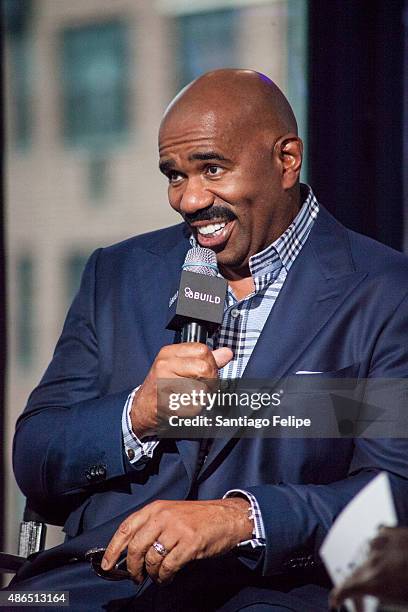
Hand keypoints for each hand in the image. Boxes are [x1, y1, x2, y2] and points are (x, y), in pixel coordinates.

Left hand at [101, 497, 252, 583]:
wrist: (227, 517)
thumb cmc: (198, 518)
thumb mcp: (171, 513)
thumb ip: (151, 527)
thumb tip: (131, 552)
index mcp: (156, 508)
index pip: (126, 528)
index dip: (113, 549)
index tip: (107, 564)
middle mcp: (163, 516)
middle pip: (136, 547)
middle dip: (132, 568)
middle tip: (135, 577)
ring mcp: (177, 529)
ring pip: (152, 559)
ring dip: (152, 574)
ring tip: (157, 576)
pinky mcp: (190, 543)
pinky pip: (168, 566)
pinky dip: (165, 576)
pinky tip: (168, 577)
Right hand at [130, 343, 232, 438]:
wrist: (141, 408)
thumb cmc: (162, 386)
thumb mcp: (180, 366)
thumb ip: (204, 360)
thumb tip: (227, 353)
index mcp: (169, 353)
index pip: (203, 350)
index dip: (211, 363)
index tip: (207, 373)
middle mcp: (164, 365)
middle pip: (205, 368)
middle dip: (211, 381)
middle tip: (204, 387)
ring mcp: (163, 384)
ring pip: (202, 389)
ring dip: (203, 398)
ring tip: (193, 398)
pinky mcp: (165, 404)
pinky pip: (194, 407)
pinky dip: (195, 410)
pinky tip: (185, 406)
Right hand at [330, 527, 407, 609]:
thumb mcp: (400, 599)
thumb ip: (381, 595)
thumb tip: (375, 595)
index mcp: (372, 579)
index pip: (344, 588)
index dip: (338, 596)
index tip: (336, 601)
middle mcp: (372, 559)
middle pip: (354, 571)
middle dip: (357, 582)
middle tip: (366, 592)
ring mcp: (380, 542)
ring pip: (366, 554)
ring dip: (371, 564)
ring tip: (386, 573)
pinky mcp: (391, 531)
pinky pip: (378, 538)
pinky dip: (380, 547)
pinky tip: (389, 554)